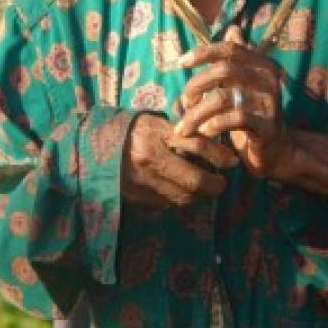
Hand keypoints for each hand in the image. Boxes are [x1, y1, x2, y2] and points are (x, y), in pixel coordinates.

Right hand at [121, 112, 238, 208]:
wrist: (96, 147)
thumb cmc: (132, 130)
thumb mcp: (157, 123)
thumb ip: (183, 132)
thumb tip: (215, 143)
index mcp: (155, 137)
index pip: (197, 146)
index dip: (219, 155)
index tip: (232, 161)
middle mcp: (149, 163)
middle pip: (193, 182)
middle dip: (214, 185)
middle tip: (222, 183)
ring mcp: (142, 184)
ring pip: (183, 197)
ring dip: (199, 195)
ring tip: (205, 187)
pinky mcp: (136, 199)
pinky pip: (167, 204)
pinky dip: (180, 199)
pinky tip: (183, 191)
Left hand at [174, 26, 295, 178]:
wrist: (276, 150)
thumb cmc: (253, 113)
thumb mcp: (243, 84)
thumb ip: (236, 60)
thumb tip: (232, 28)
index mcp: (262, 65)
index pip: (230, 49)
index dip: (204, 52)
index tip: (181, 62)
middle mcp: (269, 79)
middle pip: (223, 71)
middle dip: (196, 85)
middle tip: (183, 102)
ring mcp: (269, 102)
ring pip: (223, 98)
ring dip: (196, 112)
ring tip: (185, 126)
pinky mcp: (267, 126)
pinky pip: (235, 119)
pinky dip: (214, 125)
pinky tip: (205, 132)